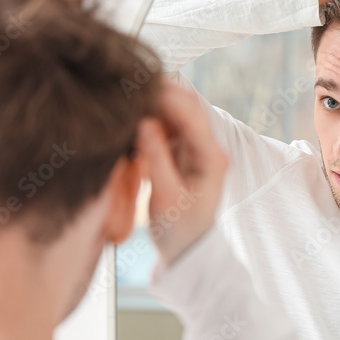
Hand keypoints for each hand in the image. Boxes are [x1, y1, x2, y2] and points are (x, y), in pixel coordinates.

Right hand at [137, 82, 228, 265]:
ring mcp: (196, 148)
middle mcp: (208, 148)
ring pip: (176, 113)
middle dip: (159, 95)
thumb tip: (143, 122)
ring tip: (126, 101)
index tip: (137, 88)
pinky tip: (132, 118)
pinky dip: (151, 119)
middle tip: (127, 88)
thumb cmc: (178, 230)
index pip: (191, 113)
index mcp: (212, 157)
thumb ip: (156, 158)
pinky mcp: (183, 152)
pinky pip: (167, 126)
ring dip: (153, 105)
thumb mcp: (165, 197)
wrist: (185, 250)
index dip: (166, 96)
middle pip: (186, 107)